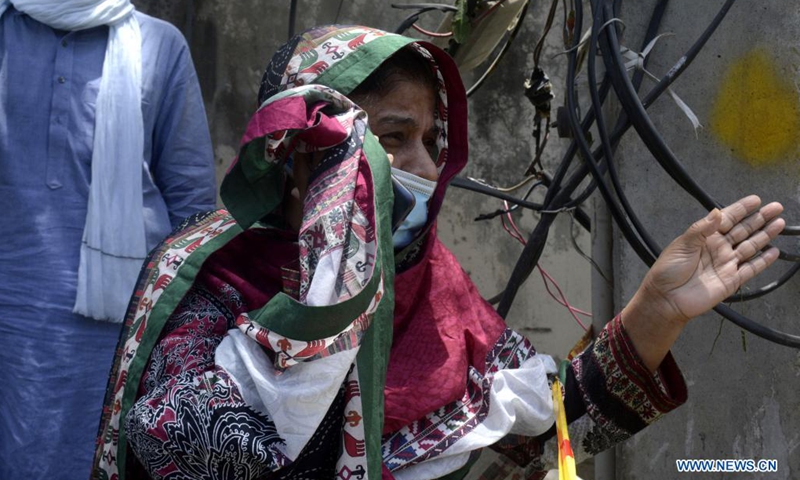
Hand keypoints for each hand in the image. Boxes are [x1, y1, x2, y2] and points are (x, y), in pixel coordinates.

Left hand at [622, 195, 784, 370]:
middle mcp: (718, 248)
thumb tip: (717, 212)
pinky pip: (751, 268)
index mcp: (705, 237)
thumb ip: (701, 229)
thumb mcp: (682, 244)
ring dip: (765, 235)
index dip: (741, 209)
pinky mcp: (731, 280)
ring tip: (780, 223)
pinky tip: (774, 251)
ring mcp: (726, 264)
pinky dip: (763, 261)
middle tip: (776, 207)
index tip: (756, 200)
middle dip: (759, 219)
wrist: (667, 298)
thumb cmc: (668, 270)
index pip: (727, 219)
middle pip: (743, 230)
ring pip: (750, 246)